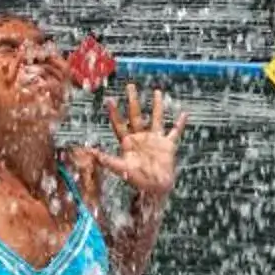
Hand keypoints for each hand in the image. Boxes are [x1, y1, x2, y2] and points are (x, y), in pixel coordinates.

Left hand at [76, 86, 186, 202]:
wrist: (156, 188)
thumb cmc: (138, 180)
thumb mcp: (122, 169)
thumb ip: (107, 160)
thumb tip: (89, 153)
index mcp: (128, 142)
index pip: (119, 124)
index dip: (115, 112)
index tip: (110, 99)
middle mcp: (141, 137)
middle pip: (136, 115)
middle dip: (133, 100)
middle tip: (130, 86)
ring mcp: (154, 140)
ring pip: (155, 118)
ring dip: (156, 106)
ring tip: (157, 92)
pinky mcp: (167, 145)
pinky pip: (175, 131)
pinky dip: (180, 124)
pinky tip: (184, 114)